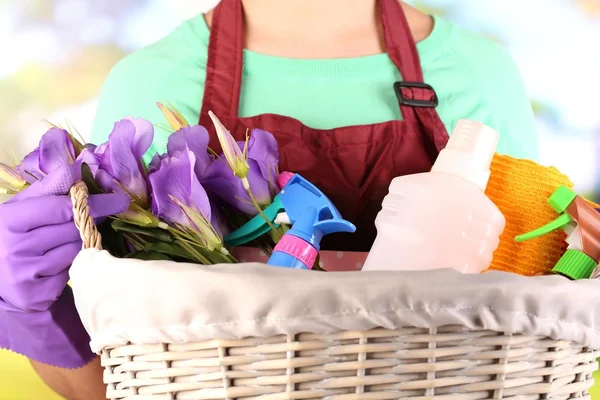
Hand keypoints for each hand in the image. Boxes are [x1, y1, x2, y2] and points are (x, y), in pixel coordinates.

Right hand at [0, 192, 129, 311]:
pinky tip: (63, 261)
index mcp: (9, 220)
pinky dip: (75, 264)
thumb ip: (49, 188)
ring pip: (76, 252)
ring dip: (82, 243)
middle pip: (73, 230)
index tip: (119, 200)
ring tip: (73, 238)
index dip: (93, 203)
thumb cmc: (15, 233)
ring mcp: (26, 274)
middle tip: (105, 215)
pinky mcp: (37, 295)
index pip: (62, 209)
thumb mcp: (24, 206)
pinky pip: (72, 273)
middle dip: (92, 221)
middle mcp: (14, 248)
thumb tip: (73, 169)